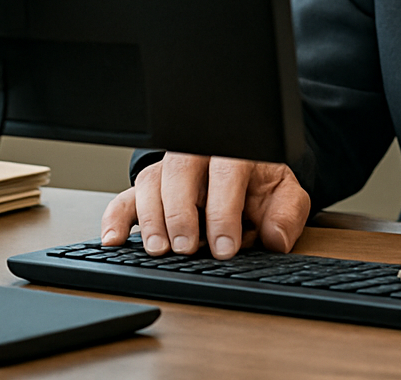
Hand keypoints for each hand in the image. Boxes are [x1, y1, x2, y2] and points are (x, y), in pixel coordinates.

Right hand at [100, 153, 310, 259]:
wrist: (246, 176)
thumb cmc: (261, 186)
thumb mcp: (285, 195)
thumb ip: (287, 215)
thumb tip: (276, 239)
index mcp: (236, 151)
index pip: (227, 172)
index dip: (224, 211)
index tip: (225, 246)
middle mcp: (199, 155)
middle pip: (181, 171)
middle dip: (181, 212)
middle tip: (187, 247)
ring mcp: (171, 171)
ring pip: (151, 183)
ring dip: (151, 218)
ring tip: (159, 249)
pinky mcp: (150, 189)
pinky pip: (126, 198)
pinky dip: (116, 218)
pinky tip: (114, 239)